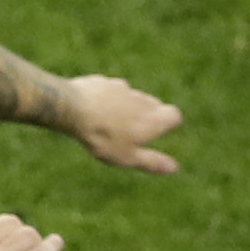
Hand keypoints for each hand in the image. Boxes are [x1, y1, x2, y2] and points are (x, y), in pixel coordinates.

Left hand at [62, 73, 182, 175]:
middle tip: (135, 132)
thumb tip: (174, 168)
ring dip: (131, 107)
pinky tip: (98, 110)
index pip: (174, 115)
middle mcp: (142, 100)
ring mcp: (123, 88)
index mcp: (152, 119)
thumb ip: (152, 161)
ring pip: (135, 97)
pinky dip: (111, 100)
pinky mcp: (106, 82)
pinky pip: (114, 91)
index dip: (171, 123)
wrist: (74, 109)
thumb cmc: (104, 137)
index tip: (162, 132)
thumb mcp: (128, 157)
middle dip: (150, 116)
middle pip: (155, 105)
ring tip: (114, 123)